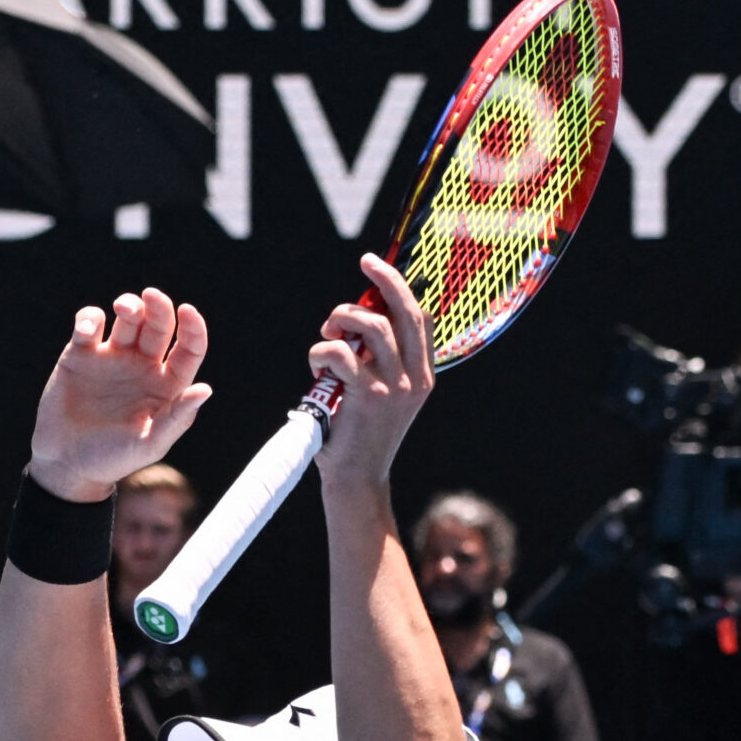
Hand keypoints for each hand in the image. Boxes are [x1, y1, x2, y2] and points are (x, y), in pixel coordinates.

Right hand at [30, 288, 211, 503]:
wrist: (67, 463)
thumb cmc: (113, 459)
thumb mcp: (150, 444)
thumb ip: (177, 417)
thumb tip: (205, 389)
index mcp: (167, 385)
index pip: (189, 349)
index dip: (193, 328)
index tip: (187, 312)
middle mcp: (143, 366)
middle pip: (158, 325)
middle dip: (158, 307)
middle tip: (151, 297)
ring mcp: (112, 357)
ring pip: (127, 317)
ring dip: (129, 305)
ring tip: (124, 309)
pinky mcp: (80, 354)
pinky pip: (89, 324)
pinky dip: (90, 318)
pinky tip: (86, 330)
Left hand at [310, 254, 433, 490]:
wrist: (356, 478)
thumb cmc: (359, 434)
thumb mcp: (379, 394)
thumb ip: (377, 360)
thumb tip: (360, 316)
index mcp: (423, 376)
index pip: (421, 319)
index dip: (401, 289)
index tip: (378, 270)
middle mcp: (415, 378)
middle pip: (405, 311)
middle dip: (385, 279)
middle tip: (366, 262)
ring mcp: (394, 386)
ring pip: (372, 325)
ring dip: (342, 318)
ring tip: (328, 332)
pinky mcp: (368, 394)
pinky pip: (340, 352)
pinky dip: (321, 351)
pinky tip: (317, 366)